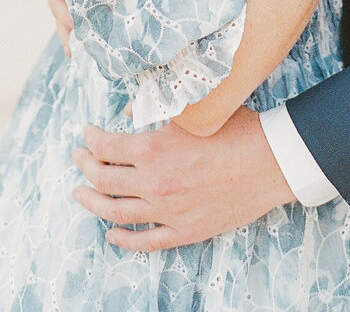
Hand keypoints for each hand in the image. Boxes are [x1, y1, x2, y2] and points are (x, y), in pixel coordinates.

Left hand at [71, 106, 292, 249]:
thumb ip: (155, 108)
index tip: (87, 132)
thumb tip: (129, 112)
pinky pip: (146, 240)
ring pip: (116, 212)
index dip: (91, 138)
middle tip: (78, 158)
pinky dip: (124, 239)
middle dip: (85, 166)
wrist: (272, 162)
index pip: (107, 146)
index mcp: (155, 148)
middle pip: (104, 179)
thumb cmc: (236, 128)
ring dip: (92, 202)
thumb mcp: (192, 108)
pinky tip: (111, 234)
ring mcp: (169, 211)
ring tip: (79, 193)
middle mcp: (155, 183)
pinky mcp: (185, 230)